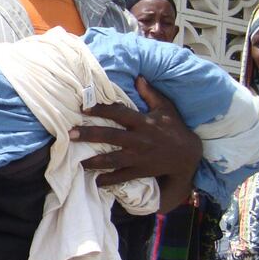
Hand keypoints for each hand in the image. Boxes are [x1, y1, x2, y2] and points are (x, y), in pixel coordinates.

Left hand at [72, 76, 201, 187]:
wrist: (188, 156)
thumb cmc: (175, 128)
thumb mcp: (166, 108)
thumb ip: (151, 94)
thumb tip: (139, 77)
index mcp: (143, 122)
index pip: (118, 113)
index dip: (101, 109)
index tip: (84, 108)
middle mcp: (139, 139)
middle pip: (110, 136)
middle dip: (89, 135)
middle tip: (70, 134)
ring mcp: (139, 157)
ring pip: (113, 159)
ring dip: (94, 161)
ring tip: (77, 162)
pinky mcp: (141, 171)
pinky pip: (122, 177)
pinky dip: (109, 180)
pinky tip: (95, 182)